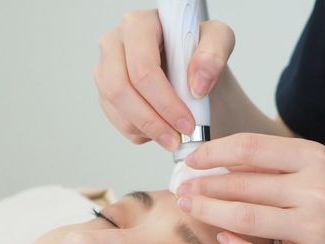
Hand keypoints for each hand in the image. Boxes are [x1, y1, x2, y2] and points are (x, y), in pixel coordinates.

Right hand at [94, 10, 234, 150]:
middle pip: (120, 89)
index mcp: (139, 25)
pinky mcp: (106, 94)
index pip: (142, 66)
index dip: (164, 101)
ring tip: (174, 137)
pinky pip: (119, 122)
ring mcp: (106, 70)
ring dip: (148, 131)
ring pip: (118, 109)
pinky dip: (142, 133)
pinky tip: (162, 129)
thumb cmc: (200, 52)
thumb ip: (213, 55)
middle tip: (178, 138)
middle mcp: (115, 43)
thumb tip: (197, 85)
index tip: (188, 122)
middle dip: (153, 121)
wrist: (193, 69)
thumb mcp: (218, 41)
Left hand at [177, 133, 324, 243]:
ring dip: (209, 214)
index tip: (192, 160)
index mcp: (316, 159)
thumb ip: (275, 163)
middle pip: (243, 186)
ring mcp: (314, 230)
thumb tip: (219, 161)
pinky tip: (222, 240)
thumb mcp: (318, 169)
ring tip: (188, 209)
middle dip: (203, 187)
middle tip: (180, 189)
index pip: (252, 149)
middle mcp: (317, 191)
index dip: (213, 153)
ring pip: (246, 220)